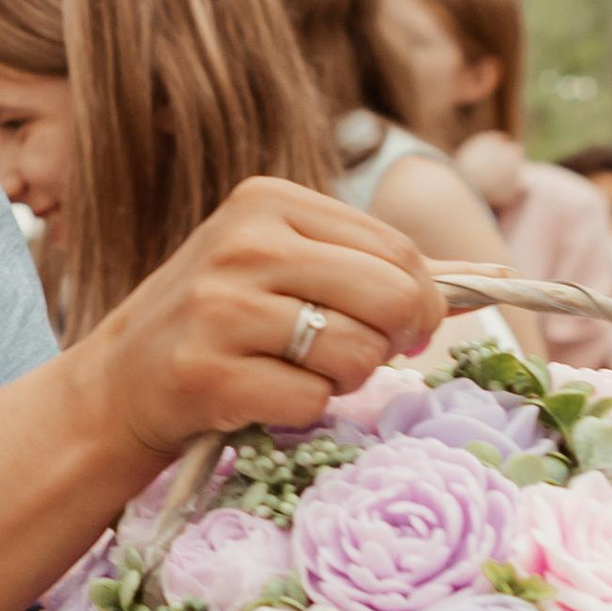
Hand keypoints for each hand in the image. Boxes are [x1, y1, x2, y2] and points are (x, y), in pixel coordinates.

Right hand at [74, 178, 441, 465]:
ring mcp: (220, 308)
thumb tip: (492, 278)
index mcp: (267, 201)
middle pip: (391, 297)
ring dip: (341, 379)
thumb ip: (379, 265)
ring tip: (294, 369)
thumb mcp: (286, 265)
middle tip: (355, 354)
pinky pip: (310, 399)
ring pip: (356, 354)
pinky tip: (259, 393)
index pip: (397, 249)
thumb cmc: (220, 321)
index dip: (421, 301)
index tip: (403, 327)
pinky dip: (299, 409)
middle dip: (390, 341)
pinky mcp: (207, 372)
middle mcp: (243, 244)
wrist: (119, 382)